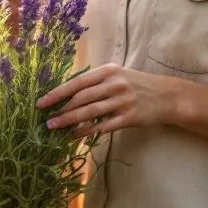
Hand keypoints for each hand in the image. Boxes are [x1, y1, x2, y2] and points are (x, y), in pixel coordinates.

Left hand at [37, 63, 174, 137]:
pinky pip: (103, 126)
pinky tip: (75, 135)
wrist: (166, 96)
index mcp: (108, 71)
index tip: (41, 102)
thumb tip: (67, 94)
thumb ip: (95, 82)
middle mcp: (114, 84)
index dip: (57, 93)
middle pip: (81, 99)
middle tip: (46, 120)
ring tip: (55, 128)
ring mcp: (122, 101)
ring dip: (69, 122)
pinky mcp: (128, 118)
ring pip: (89, 113)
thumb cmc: (136, 85)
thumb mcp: (117, 75)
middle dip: (61, 110)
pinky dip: (87, 131)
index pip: (77, 82)